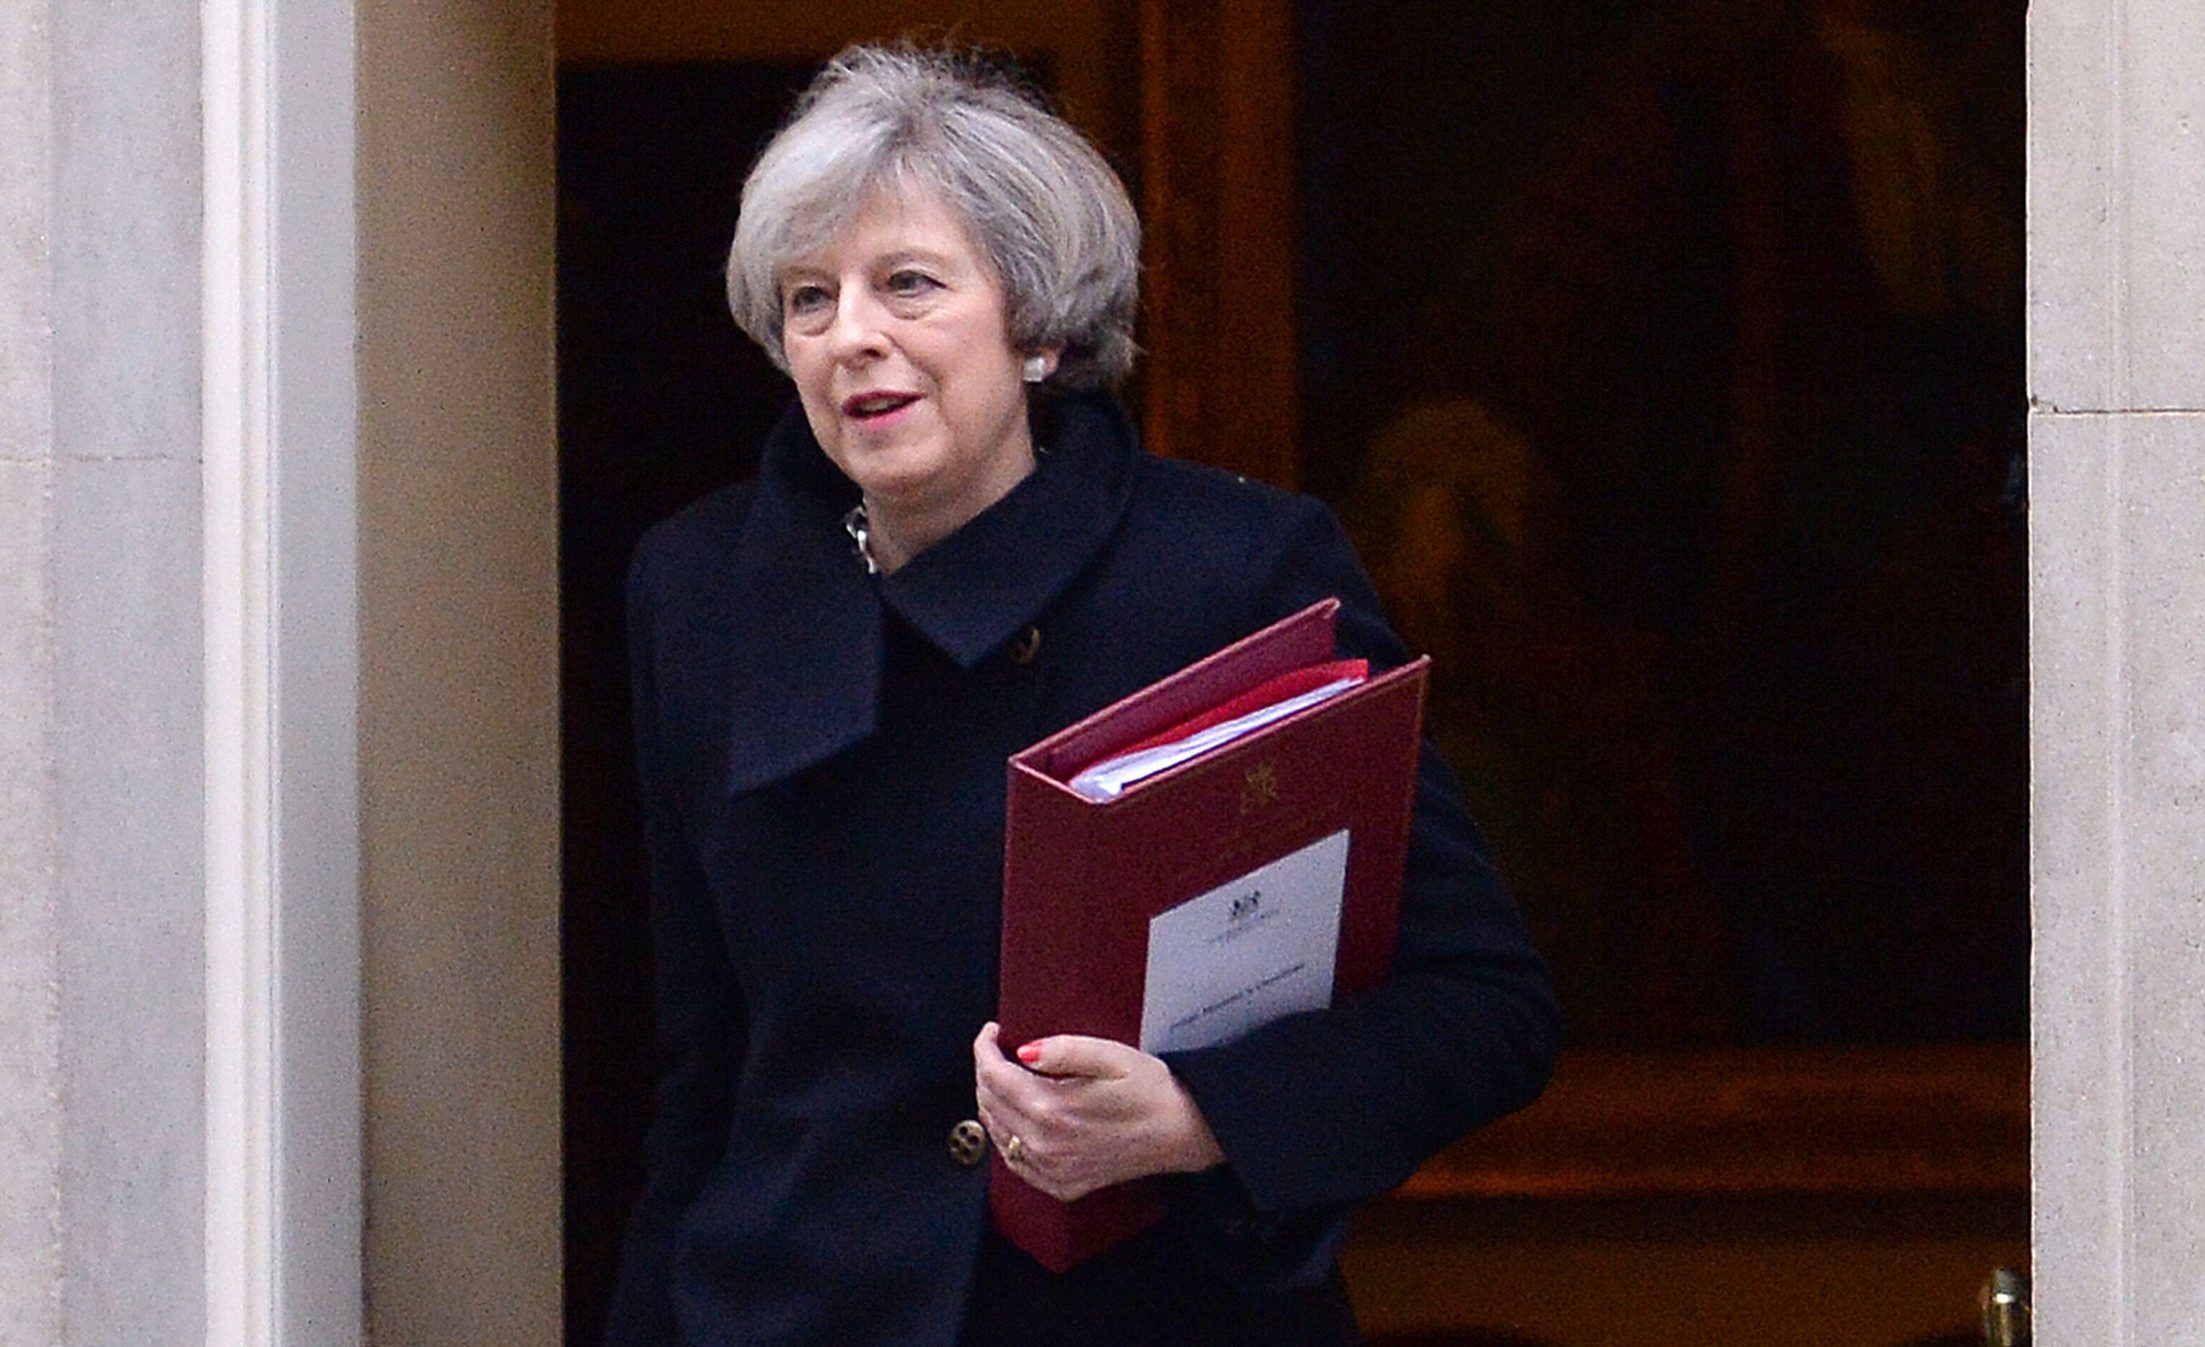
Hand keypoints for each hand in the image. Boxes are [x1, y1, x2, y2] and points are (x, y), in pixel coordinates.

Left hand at [972, 1022, 1224, 1201]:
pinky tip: (1018, 1118)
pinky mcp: (1062, 1185)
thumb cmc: (1152, 1091)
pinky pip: (1016, 1163)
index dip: (985, 1048)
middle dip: (986, 1071)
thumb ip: (1063, 1051)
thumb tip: (1023, 1050)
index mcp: (1052, 1109)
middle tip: (999, 1050)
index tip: (992, 1030)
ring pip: (998, 1134)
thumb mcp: (1111, 1056)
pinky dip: (1008, 1136)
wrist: (1183, 1134)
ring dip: (993, 1102)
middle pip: (989, 1104)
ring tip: (1006, 1077)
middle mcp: (1045, 1145)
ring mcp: (1052, 1170)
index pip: (994, 1077)